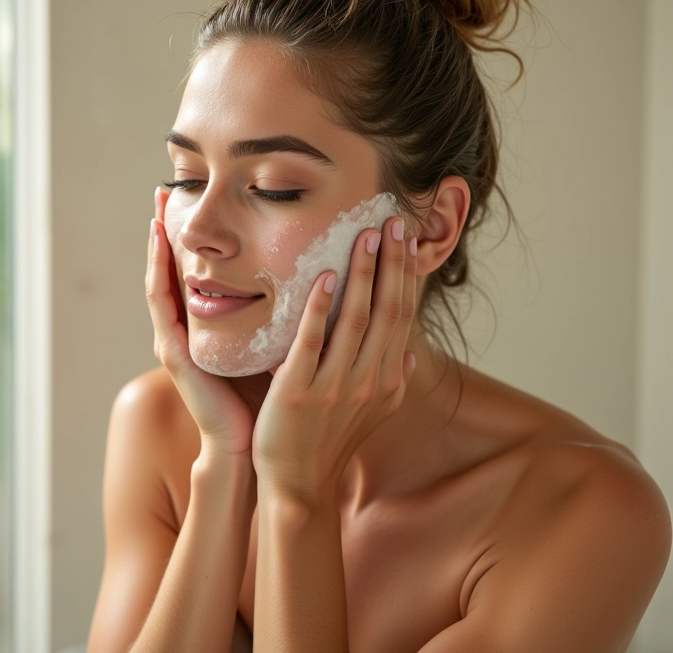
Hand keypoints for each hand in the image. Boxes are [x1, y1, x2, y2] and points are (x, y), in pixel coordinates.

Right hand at [146, 188, 268, 456]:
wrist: (251, 445)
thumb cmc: (267, 396)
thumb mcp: (274, 343)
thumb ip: (283, 313)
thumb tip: (317, 274)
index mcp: (210, 325)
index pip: (199, 272)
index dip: (196, 236)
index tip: (200, 198)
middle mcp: (187, 328)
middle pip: (174, 269)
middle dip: (169, 228)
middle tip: (167, 188)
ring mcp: (174, 340)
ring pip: (161, 279)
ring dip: (158, 241)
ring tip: (158, 204)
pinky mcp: (173, 354)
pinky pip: (161, 304)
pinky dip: (159, 271)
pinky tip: (159, 243)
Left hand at [251, 216, 417, 505]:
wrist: (299, 485)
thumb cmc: (332, 443)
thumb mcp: (373, 414)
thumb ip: (393, 381)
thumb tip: (409, 355)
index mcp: (387, 379)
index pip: (402, 316)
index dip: (406, 275)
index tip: (407, 239)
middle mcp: (369, 379)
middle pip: (387, 310)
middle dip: (392, 263)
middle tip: (393, 222)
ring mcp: (335, 386)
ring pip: (356, 319)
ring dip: (363, 275)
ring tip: (366, 236)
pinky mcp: (297, 391)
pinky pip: (311, 343)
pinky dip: (319, 309)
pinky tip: (322, 278)